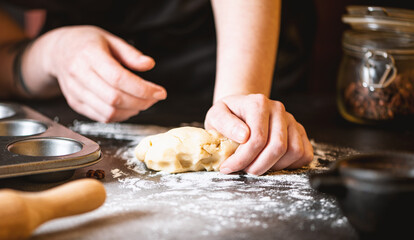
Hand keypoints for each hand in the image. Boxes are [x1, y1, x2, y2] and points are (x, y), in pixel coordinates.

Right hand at [28, 26, 165, 121]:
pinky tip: (129, 107)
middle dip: (140, 102)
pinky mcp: (75, 103)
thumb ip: (130, 54)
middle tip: (154, 98)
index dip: (142, 89)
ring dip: (131, 111)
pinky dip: (119, 116)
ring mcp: (75, 91)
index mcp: (89, 55)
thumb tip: (149, 64)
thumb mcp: (110, 39)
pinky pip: (101, 117)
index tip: (159, 92)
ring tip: (143, 103)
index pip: (118, 78)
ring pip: (108, 112)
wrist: (58, 51)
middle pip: (114, 98)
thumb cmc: (86, 43)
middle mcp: (79, 74)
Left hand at [204, 94, 313, 174]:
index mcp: (258, 103)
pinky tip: (272, 163)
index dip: (242, 159)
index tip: (227, 167)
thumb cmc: (229, 115)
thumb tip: (243, 136)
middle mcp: (278, 109)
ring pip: (294, 152)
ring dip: (274, 166)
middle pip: (277, 147)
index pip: (257, 139)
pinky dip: (290, 165)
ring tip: (256, 165)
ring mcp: (291, 120)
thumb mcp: (216, 115)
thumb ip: (225, 123)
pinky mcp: (300, 131)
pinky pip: (304, 154)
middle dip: (258, 166)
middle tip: (243, 170)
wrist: (241, 110)